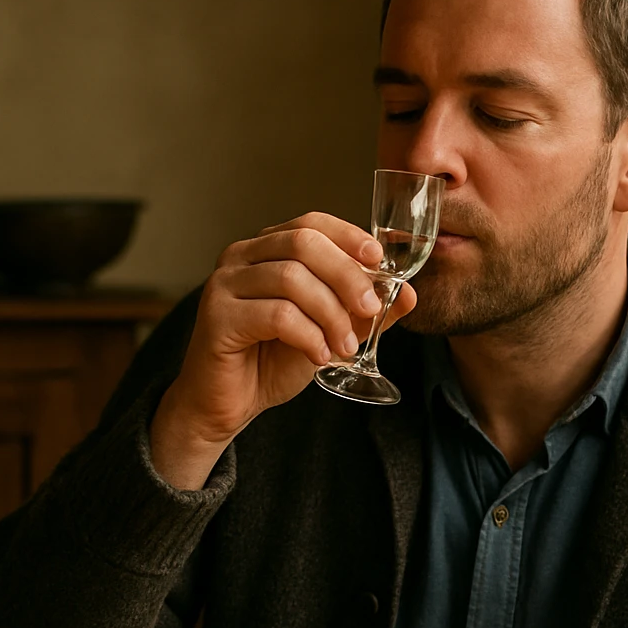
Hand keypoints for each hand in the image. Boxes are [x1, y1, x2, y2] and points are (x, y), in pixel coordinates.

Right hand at [150, 213, 418, 488]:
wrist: (227, 404)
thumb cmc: (272, 361)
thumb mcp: (329, 332)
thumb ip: (363, 312)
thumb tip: (410, 294)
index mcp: (266, 249)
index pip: (310, 223)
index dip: (348, 236)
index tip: (378, 260)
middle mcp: (240, 256)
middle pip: (303, 244)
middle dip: (346, 276)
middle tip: (370, 310)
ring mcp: (224, 283)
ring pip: (292, 278)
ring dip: (330, 315)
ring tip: (345, 348)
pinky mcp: (217, 316)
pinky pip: (276, 315)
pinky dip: (308, 336)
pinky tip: (319, 357)